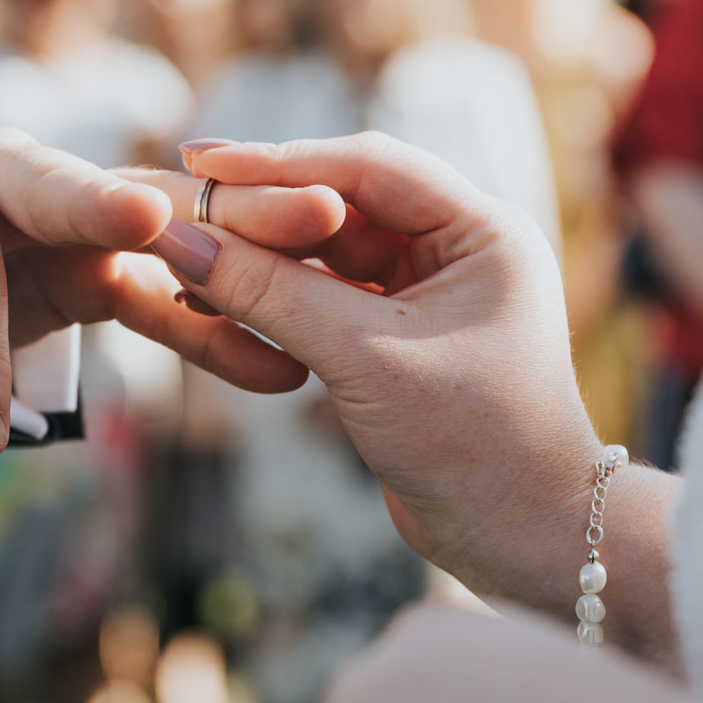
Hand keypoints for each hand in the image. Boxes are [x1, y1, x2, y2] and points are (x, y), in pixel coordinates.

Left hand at [0, 127, 345, 455]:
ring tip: (297, 262)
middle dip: (108, 205)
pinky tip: (278, 369)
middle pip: (64, 186)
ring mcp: (67, 213)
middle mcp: (8, 180)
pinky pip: (168, 291)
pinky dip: (218, 325)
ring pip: (144, 224)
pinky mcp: (103, 256)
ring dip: (212, 245)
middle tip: (153, 223)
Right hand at [172, 133, 678, 649]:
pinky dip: (278, 299)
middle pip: (343, 203)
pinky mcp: (403, 338)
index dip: (279, 160)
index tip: (202, 160)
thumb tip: (180, 241)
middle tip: (183, 198)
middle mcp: (461, 249)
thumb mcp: (362, 358)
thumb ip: (270, 293)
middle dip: (263, 208)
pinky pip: (328, 298)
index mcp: (482, 230)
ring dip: (264, 257)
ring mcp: (431, 293)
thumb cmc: (471, 445)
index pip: (367, 166)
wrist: (522, 541)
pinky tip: (218, 299)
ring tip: (188, 256)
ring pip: (328, 253)